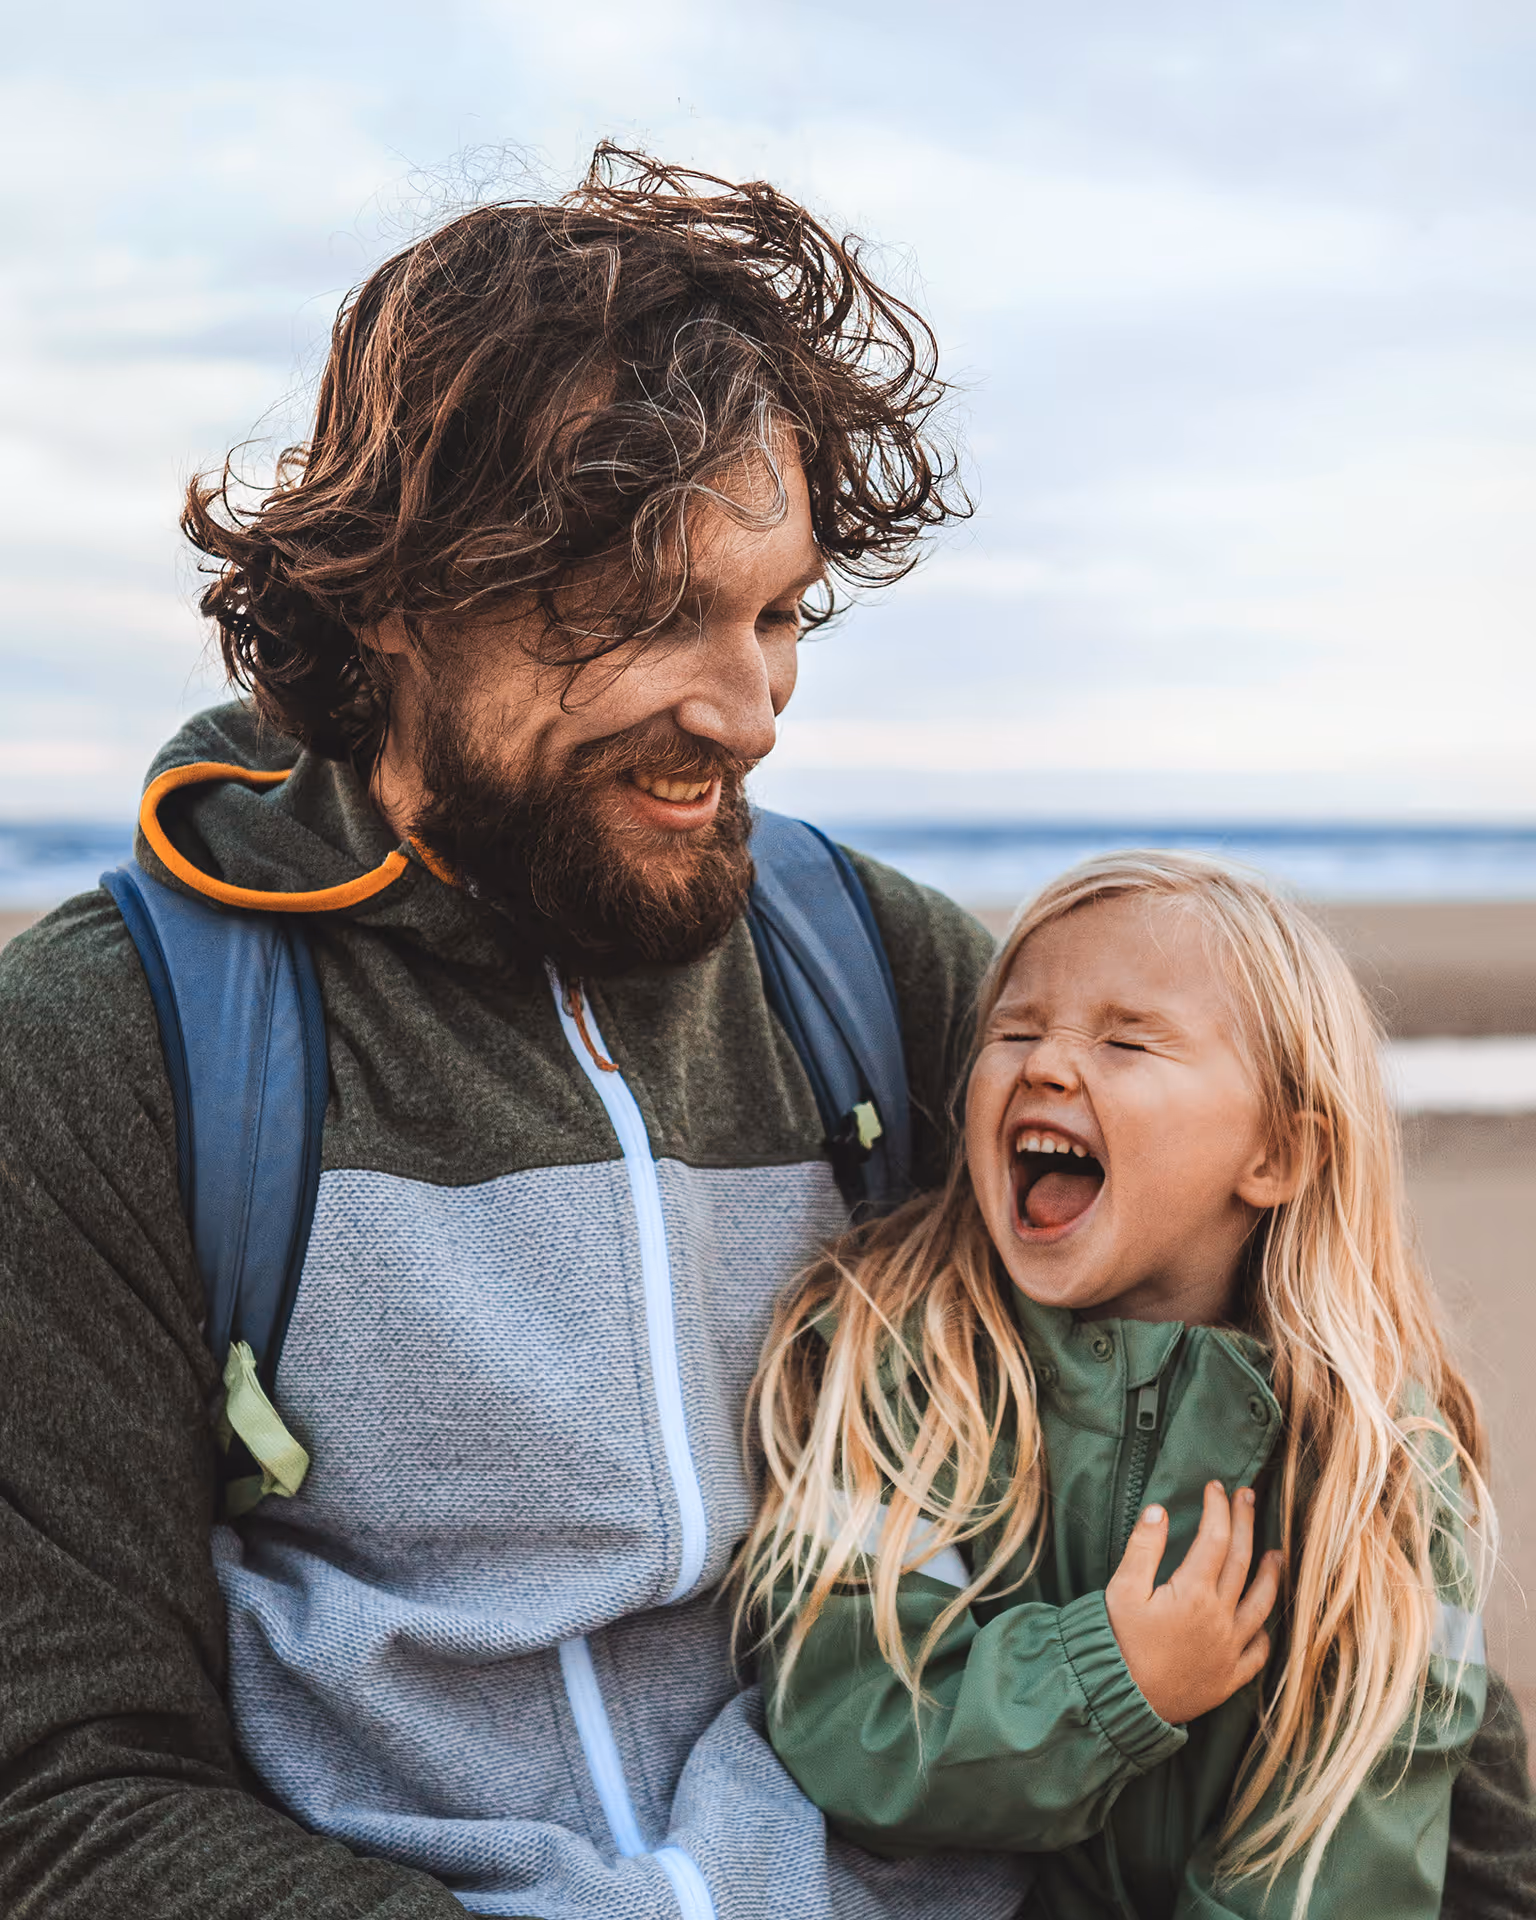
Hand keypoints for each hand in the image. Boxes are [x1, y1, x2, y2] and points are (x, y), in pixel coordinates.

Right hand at [1105, 1481, 1281, 1725]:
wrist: (1122, 1702)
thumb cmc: (1117, 1643)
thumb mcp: (1121, 1590)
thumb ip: (1143, 1548)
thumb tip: (1159, 1510)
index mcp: (1193, 1592)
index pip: (1215, 1537)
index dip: (1218, 1507)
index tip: (1216, 1486)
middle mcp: (1220, 1617)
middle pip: (1242, 1560)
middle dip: (1246, 1523)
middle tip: (1248, 1496)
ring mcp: (1230, 1649)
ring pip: (1262, 1603)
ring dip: (1272, 1573)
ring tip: (1277, 1553)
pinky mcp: (1230, 1677)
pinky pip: (1260, 1651)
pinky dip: (1265, 1630)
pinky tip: (1263, 1618)